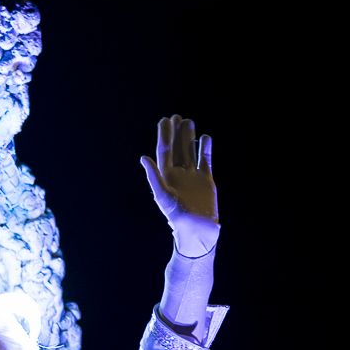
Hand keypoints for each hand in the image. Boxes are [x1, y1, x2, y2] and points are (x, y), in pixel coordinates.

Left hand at [140, 114, 220, 257]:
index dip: (164, 136)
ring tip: (189, 122)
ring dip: (189, 138)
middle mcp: (178, 175)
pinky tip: (206, 137)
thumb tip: (143, 158)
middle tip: (176, 116)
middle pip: (176, 149)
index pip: (164, 151)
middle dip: (175, 133)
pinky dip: (205, 148)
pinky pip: (205, 160)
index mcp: (166, 177)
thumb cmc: (178, 219)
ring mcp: (192, 177)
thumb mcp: (163, 197)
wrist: (198, 232)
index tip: (165, 121)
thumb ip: (154, 177)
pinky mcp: (206, 181)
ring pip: (190, 152)